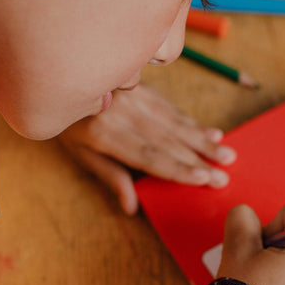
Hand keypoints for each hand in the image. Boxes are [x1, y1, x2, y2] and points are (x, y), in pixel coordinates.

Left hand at [58, 84, 236, 213]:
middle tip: (224, 176)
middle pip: (168, 141)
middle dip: (199, 160)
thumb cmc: (68, 125)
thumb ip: (110, 176)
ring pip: (176, 123)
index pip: (148, 155)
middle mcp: (123, 112)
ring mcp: (134, 96)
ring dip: (204, 141)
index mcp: (105, 133)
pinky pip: (172, 108)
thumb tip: (132, 207)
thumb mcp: (81, 154)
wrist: (57, 76)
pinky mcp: (142, 87)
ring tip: (228, 155)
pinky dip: (193, 122)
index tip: (203, 178)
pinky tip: (213, 132)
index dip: (178, 168)